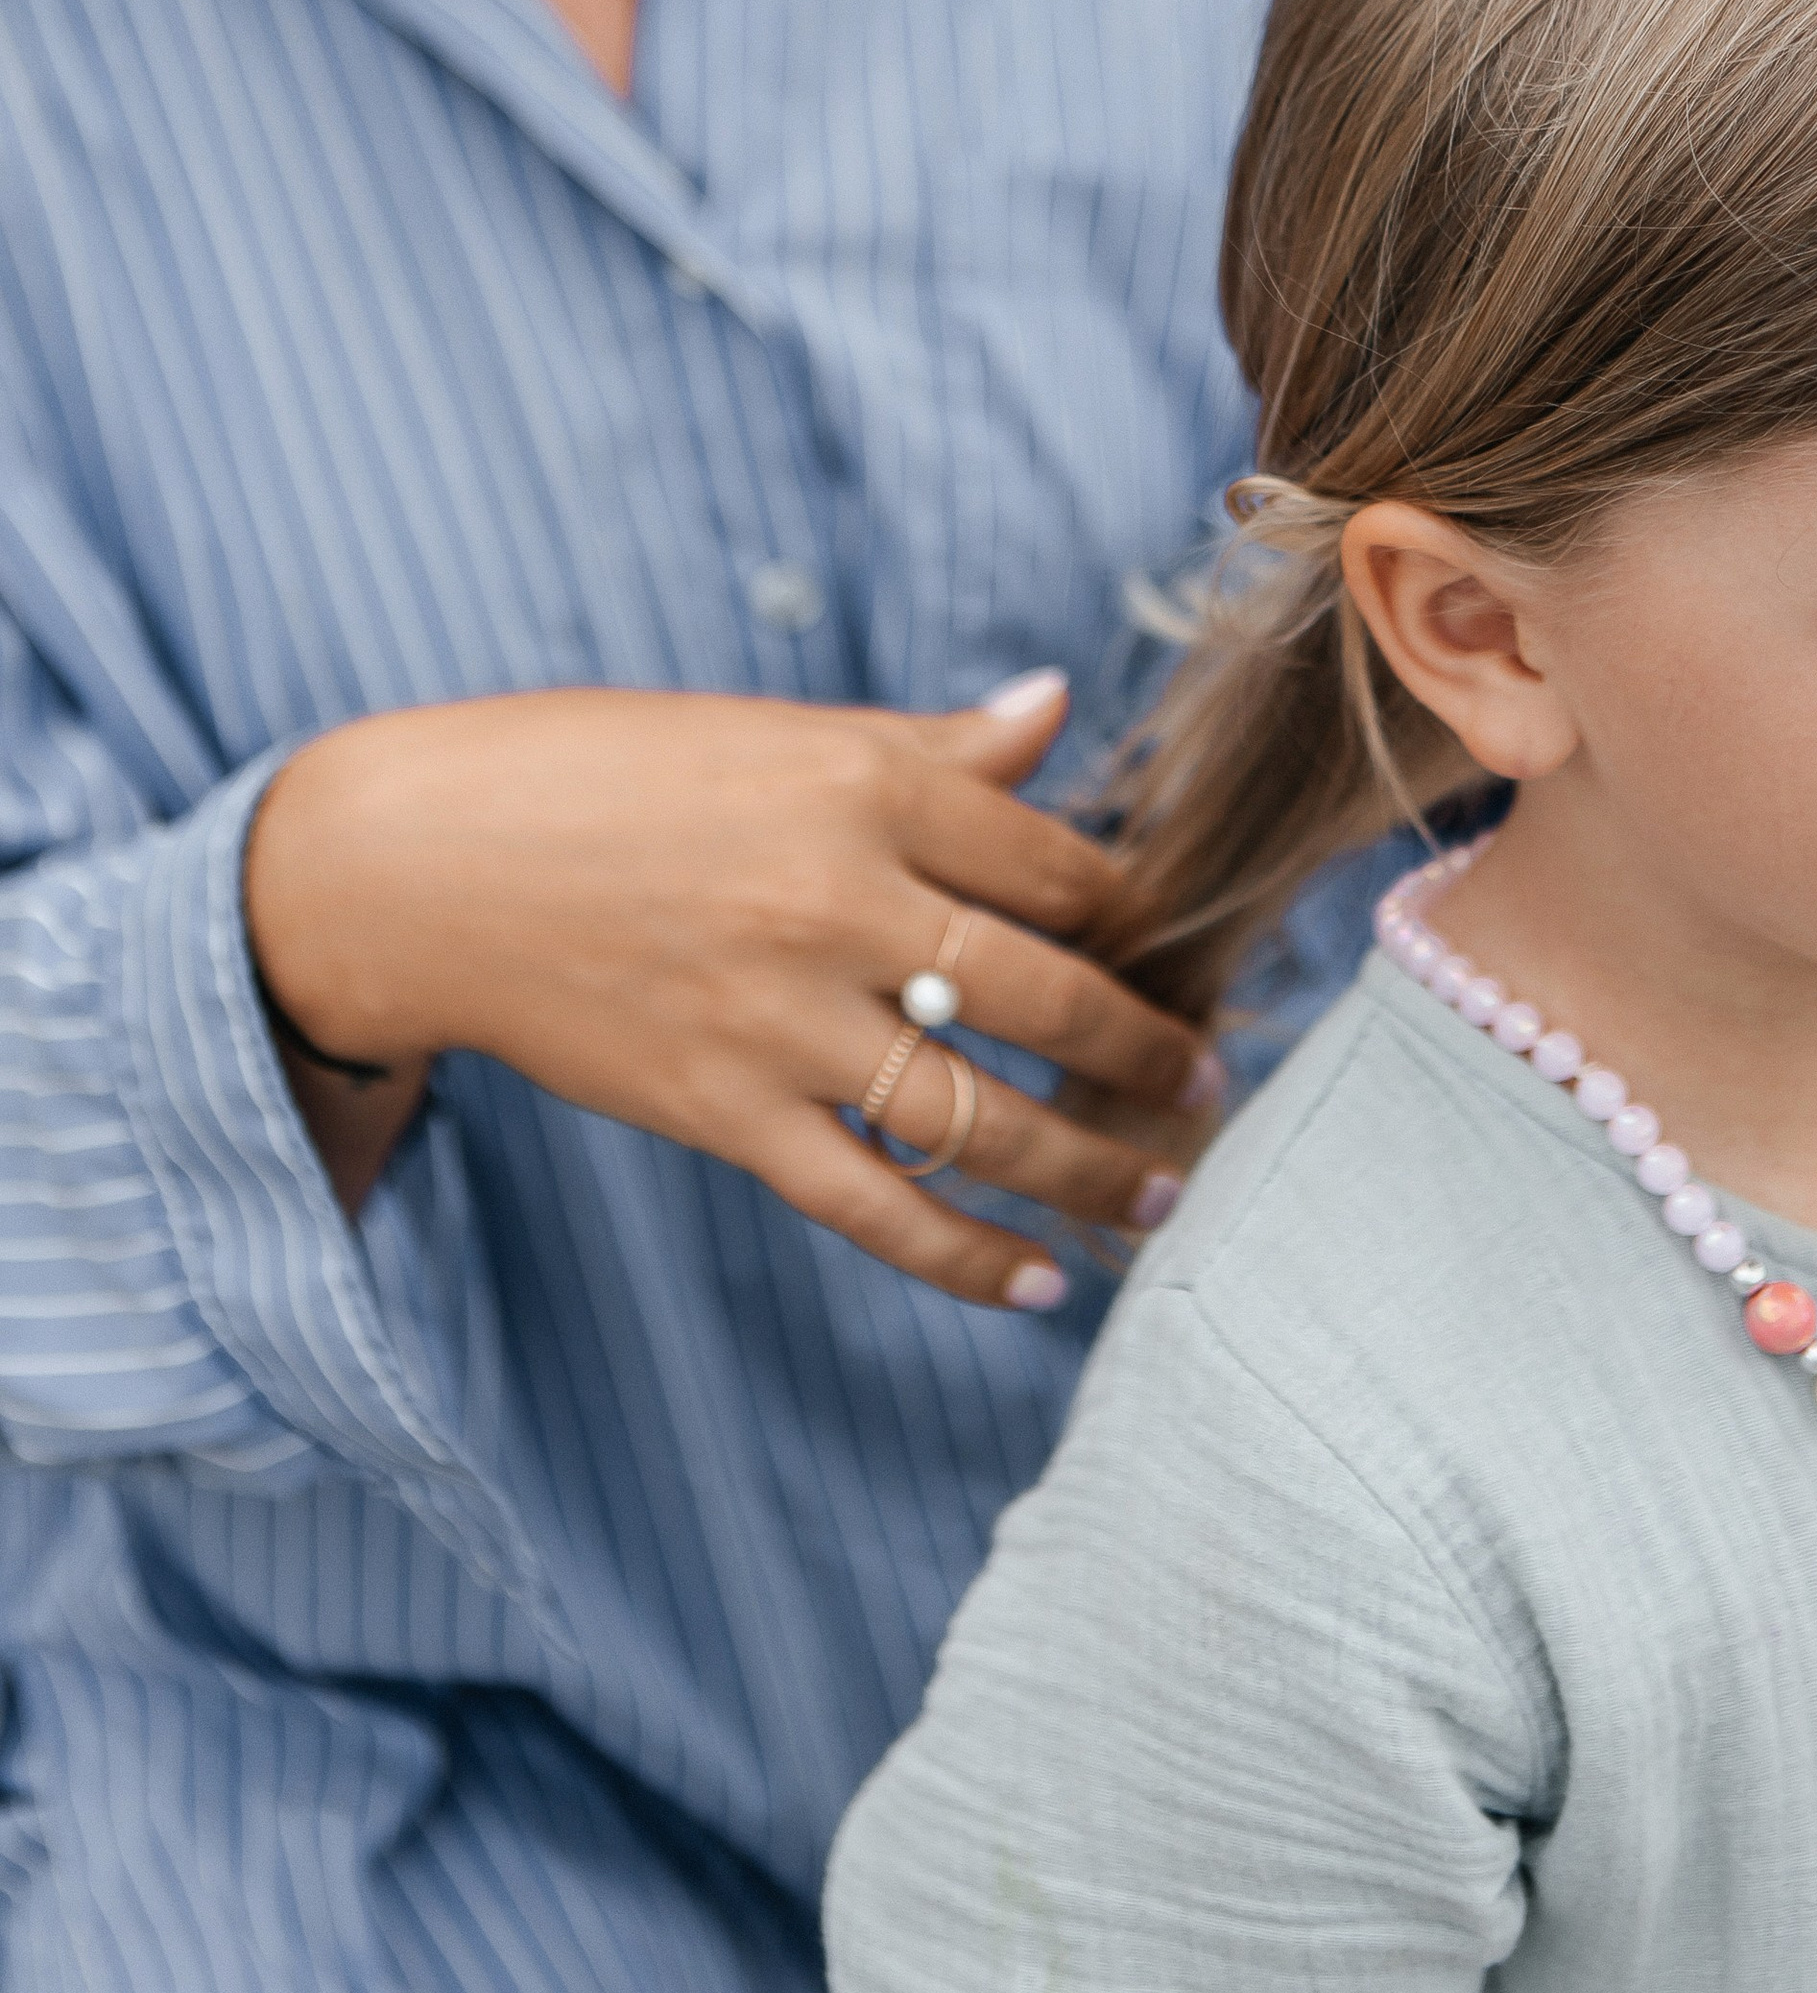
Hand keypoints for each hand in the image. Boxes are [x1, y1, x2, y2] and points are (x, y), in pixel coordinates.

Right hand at [244, 675, 1219, 1307]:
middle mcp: (842, 901)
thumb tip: (1057, 708)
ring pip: (981, 1118)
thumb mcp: (781, 733)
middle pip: (1049, 996)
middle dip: (1150, 1053)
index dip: (1142, 919)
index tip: (1185, 956)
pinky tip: (1037, 1285)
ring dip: (1091, 1171)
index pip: (1061, 867)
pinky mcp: (725, 1112)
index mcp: (870, 786)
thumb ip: (933, 746)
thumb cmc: (606, 773)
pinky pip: (873, 1204)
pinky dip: (965, 1257)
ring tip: (1162, 1198)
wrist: (427, 862)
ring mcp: (784, 1019)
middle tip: (1213, 1088)